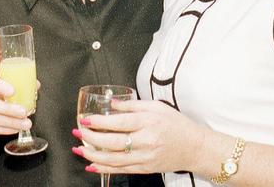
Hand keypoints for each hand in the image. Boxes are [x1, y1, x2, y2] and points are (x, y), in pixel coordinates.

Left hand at [73, 99, 206, 174]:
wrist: (195, 148)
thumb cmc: (176, 124)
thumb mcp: (156, 106)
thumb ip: (132, 105)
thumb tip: (112, 102)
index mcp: (148, 122)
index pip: (119, 122)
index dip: (99, 122)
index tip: (85, 120)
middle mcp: (146, 141)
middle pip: (113, 142)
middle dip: (91, 139)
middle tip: (78, 133)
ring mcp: (145, 157)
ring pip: (114, 159)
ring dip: (93, 155)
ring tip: (79, 148)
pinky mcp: (145, 168)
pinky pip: (122, 170)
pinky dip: (105, 168)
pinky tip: (92, 164)